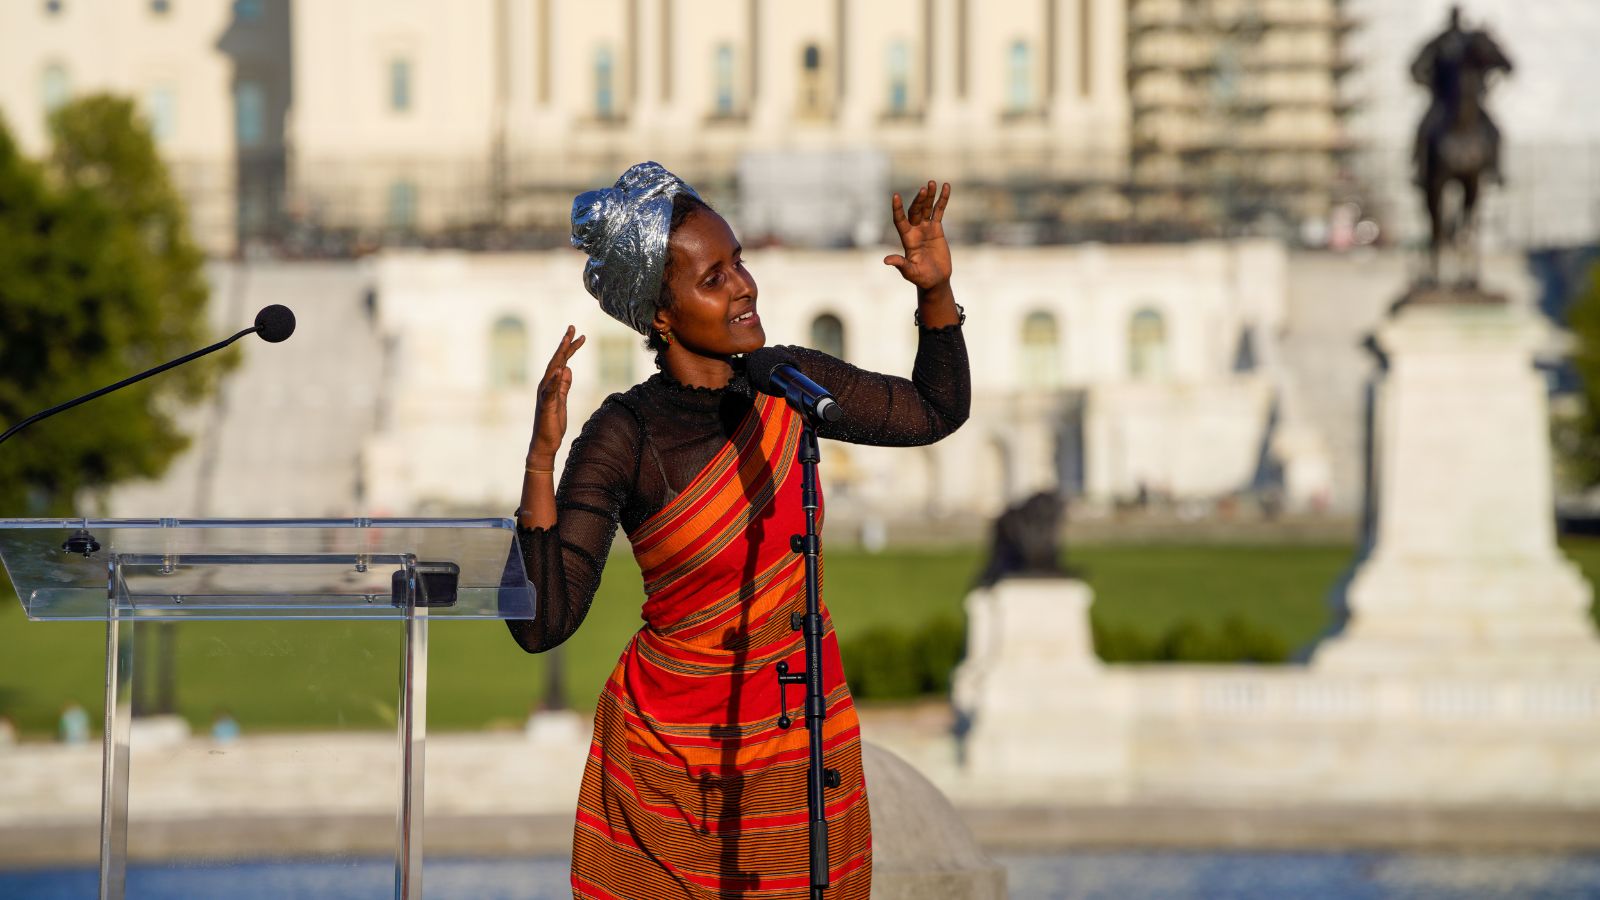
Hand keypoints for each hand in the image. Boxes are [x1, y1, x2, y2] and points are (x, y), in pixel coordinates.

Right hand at [528, 326, 585, 464]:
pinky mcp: (546, 405)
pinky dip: (554, 379)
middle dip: (565, 344)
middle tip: (573, 327)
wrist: (545, 442)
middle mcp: (545, 385)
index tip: (580, 335)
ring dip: (559, 355)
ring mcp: (545, 394)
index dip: (570, 348)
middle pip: (556, 360)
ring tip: (567, 341)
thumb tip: (568, 369)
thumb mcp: (562, 400)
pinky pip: (550, 390)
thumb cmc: (553, 422)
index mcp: (551, 384)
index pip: (561, 361)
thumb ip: (564, 385)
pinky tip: (559, 369)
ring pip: (552, 371)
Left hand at [883, 180, 952, 290]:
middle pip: (915, 211)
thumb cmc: (921, 278)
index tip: (895, 196)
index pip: (899, 220)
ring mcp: (926, 228)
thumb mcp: (910, 272)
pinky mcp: (937, 229)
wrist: (935, 280)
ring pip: (926, 208)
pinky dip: (942, 200)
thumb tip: (886, 260)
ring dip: (929, 196)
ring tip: (931, 183)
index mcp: (907, 239)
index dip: (897, 209)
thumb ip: (900, 264)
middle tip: (924, 188)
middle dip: (919, 200)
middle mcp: (915, 231)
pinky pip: (939, 211)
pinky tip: (946, 187)